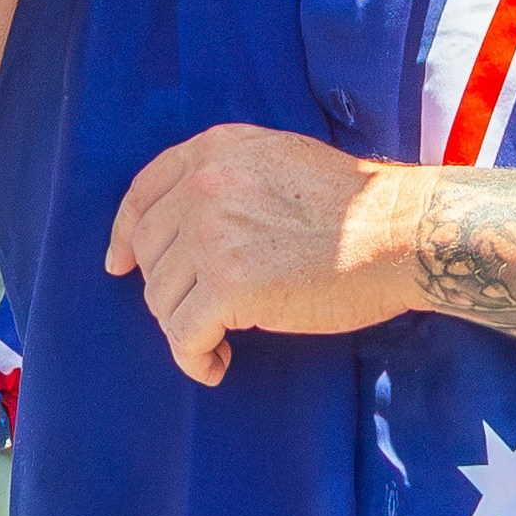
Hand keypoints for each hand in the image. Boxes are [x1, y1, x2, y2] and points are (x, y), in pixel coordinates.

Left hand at [106, 125, 416, 385]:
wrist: (396, 232)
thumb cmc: (350, 204)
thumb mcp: (276, 157)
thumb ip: (226, 173)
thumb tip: (181, 216)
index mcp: (214, 151)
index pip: (143, 193)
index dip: (125, 235)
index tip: (120, 265)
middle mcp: (203, 186)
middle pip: (148, 254)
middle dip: (167, 291)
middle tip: (200, 314)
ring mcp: (211, 235)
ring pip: (161, 299)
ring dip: (185, 328)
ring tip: (218, 340)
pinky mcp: (228, 287)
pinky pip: (183, 337)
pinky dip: (194, 359)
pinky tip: (217, 364)